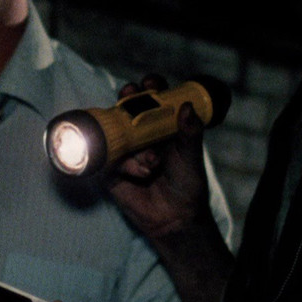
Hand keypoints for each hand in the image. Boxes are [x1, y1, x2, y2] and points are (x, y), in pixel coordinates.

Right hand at [107, 75, 213, 240]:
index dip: (150, 86)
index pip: (154, 98)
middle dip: (128, 97)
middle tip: (131, 93)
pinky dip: (126, 165)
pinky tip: (139, 175)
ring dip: (134, 146)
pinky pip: (110, 157)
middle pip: (128, 106)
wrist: (173, 218)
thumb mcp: (191, 156)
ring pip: (118, 131)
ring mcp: (124, 149)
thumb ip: (190, 133)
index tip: (151, 83)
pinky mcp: (111, 167)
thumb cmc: (186, 184)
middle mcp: (141, 133)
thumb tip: (187, 106)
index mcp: (162, 125)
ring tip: (151, 164)